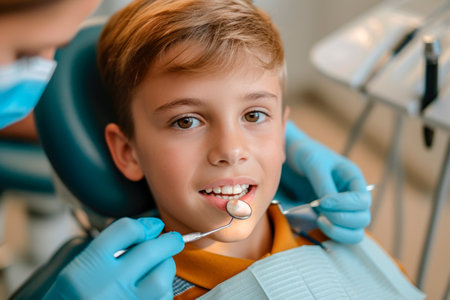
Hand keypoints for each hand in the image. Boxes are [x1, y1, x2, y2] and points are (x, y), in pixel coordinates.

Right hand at [44, 217, 183, 299]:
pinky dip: (164, 289)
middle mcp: (107, 286)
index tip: (153, 226)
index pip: (126, 231)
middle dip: (168, 242)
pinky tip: (154, 288)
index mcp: (88, 267)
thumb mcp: (80, 267)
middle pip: (150, 252)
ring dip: (167, 267)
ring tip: (161, 266)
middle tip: (173, 240)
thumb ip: (112, 246)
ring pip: (161, 277)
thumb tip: (153, 228)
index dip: (145, 225)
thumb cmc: (75, 296)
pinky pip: (163, 298)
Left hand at [281, 121, 370, 243]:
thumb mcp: (313, 163)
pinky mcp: (330, 217)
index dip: (344, 205)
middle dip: (341, 219)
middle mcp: (351, 195)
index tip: (322, 202)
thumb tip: (328, 205)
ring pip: (355, 232)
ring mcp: (342, 208)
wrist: (287, 155)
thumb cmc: (303, 153)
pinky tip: (319, 229)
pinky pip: (341, 235)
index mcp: (352, 177)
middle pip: (363, 219)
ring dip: (339, 232)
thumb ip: (323, 184)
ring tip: (319, 220)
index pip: (362, 200)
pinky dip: (334, 238)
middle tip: (319, 213)